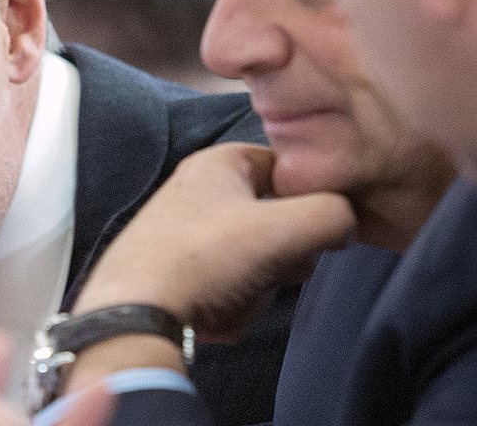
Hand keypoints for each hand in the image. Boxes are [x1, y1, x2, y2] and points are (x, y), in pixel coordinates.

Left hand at [69, 143, 355, 386]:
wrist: (134, 315)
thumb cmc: (204, 259)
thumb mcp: (284, 229)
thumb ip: (333, 214)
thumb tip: (344, 223)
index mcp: (219, 163)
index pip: (289, 169)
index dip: (312, 201)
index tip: (315, 231)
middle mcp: (197, 191)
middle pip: (275, 220)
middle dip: (282, 256)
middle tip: (273, 269)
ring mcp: (183, 233)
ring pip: (254, 260)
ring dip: (258, 288)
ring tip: (235, 296)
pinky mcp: (175, 271)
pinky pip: (227, 287)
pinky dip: (230, 304)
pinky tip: (215, 313)